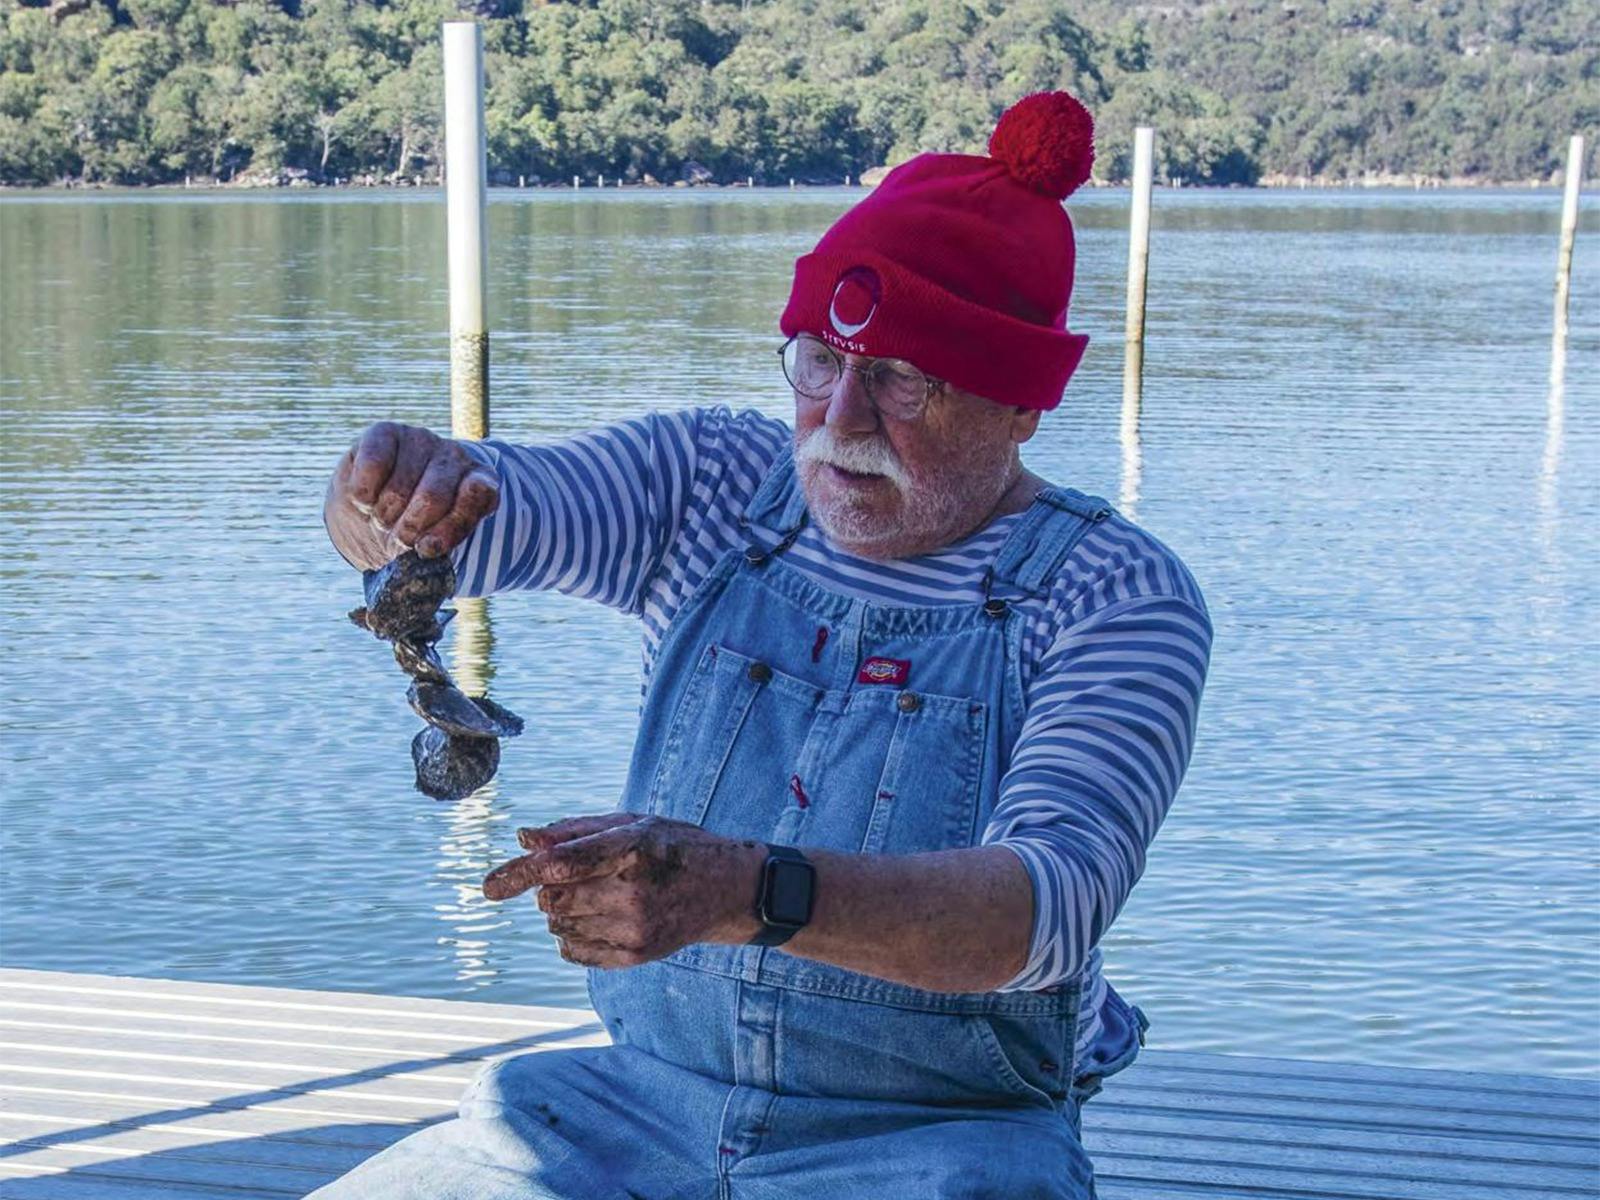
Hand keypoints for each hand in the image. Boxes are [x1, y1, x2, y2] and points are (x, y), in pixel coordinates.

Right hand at [324, 421, 499, 569]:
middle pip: (432, 497)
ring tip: (383, 516)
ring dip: (383, 514)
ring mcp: (421, 439)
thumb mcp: (431, 542)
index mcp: (479, 482)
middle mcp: (454, 455)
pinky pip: (373, 466)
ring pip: (398, 489)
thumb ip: (440, 542)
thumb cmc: (411, 527)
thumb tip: (428, 545)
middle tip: (399, 536)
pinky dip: (363, 494)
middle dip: (409, 528)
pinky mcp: (385, 432)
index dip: (452, 527)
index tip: (428, 548)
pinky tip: (367, 498)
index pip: (479, 494)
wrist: (371, 511)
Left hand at [482, 814, 765, 967]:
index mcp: (630, 848)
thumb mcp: (632, 823)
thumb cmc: (674, 847)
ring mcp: (634, 928)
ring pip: (559, 925)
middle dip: (550, 888)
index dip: (518, 874)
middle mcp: (632, 891)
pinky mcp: (635, 955)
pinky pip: (574, 951)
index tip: (489, 888)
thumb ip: (575, 831)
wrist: (727, 889)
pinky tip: (601, 918)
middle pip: (552, 899)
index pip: (559, 864)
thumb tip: (524, 839)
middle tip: (580, 875)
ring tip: (600, 895)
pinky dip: (572, 935)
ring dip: (563, 911)